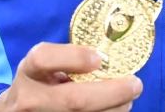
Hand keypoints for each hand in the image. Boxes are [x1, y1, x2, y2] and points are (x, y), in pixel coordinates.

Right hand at [0, 43, 142, 111]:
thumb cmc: (37, 83)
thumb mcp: (43, 66)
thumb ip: (68, 59)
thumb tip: (110, 59)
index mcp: (29, 72)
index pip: (43, 59)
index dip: (73, 57)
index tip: (99, 59)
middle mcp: (31, 99)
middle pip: (74, 100)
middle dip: (111, 93)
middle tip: (135, 84)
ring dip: (115, 109)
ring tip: (128, 99)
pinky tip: (115, 110)